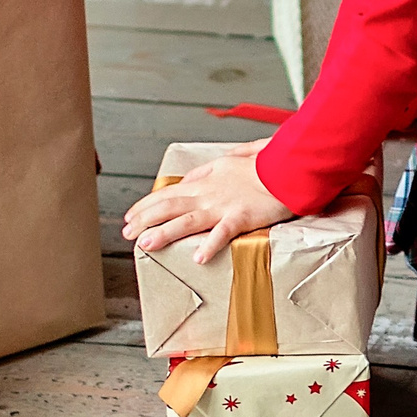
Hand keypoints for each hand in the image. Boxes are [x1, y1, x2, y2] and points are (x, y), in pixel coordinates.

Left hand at [121, 144, 293, 264]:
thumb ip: (211, 168)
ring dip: (165, 232)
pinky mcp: (243, 216)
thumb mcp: (233, 157)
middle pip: (170, 205)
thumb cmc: (267, 163)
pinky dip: (210, 245)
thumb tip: (192, 176)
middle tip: (127, 233)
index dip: (147, 204)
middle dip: (145, 219)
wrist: (289, 165)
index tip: (131, 215)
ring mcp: (225, 205)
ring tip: (146, 244)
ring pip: (188, 219)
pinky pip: (223, 233)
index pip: (170, 192)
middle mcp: (210, 193)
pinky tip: (197, 258)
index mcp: (208, 179)